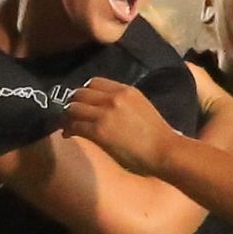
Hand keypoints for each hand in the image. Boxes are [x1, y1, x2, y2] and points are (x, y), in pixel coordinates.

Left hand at [62, 78, 179, 175]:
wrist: (165, 151)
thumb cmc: (158, 136)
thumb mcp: (141, 107)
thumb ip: (123, 103)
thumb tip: (104, 107)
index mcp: (126, 90)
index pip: (94, 82)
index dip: (84, 93)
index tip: (82, 103)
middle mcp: (114, 97)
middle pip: (80, 93)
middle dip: (73, 104)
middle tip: (71, 115)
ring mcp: (105, 113)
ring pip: (73, 108)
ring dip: (67, 117)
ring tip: (68, 125)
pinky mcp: (99, 131)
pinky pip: (74, 125)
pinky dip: (69, 129)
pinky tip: (69, 135)